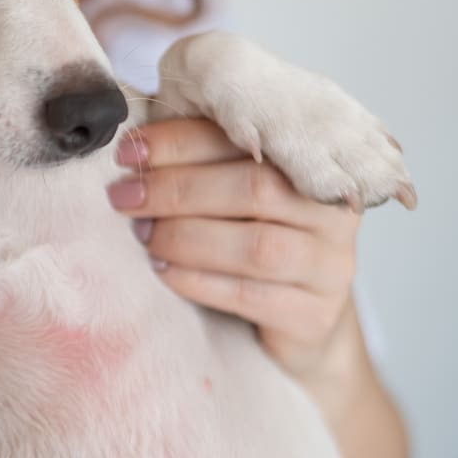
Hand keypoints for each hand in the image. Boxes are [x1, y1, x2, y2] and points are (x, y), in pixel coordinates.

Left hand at [107, 118, 360, 375]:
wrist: (301, 317)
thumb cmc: (256, 238)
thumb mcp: (237, 193)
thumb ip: (205, 162)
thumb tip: (135, 146)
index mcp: (315, 164)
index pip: (247, 140)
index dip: (182, 142)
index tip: (129, 152)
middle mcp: (332, 211)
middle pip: (255, 189)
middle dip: (177, 189)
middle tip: (125, 197)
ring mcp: (331, 266)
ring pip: (256, 245)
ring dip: (185, 237)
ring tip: (144, 235)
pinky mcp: (314, 315)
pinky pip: (248, 295)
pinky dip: (197, 280)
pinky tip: (163, 271)